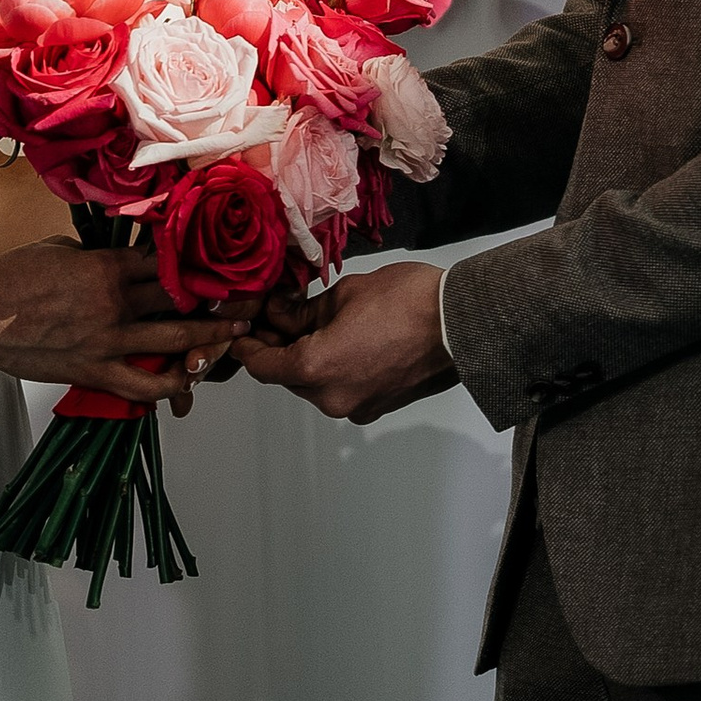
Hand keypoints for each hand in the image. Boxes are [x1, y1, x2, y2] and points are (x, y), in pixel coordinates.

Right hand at [0, 241, 241, 405]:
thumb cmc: (14, 276)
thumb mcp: (63, 249)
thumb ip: (100, 255)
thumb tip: (124, 257)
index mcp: (108, 265)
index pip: (168, 258)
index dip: (202, 258)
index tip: (227, 258)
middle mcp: (116, 301)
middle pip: (181, 297)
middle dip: (219, 295)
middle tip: (252, 294)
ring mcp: (107, 340)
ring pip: (174, 340)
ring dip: (211, 337)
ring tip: (236, 334)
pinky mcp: (94, 371)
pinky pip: (142, 385)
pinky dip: (168, 385)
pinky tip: (186, 381)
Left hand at [237, 262, 456, 424]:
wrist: (460, 325)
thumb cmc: (405, 300)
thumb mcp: (344, 293)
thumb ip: (303, 310)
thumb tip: (278, 313)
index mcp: (317, 367)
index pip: (263, 365)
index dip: (247, 347)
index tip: (240, 331)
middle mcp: (331, 397)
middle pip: (287, 376)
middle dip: (278, 348)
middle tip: (276, 315)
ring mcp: (356, 407)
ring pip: (313, 385)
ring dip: (305, 359)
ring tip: (309, 323)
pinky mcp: (376, 407)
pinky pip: (339, 390)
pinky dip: (330, 369)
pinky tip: (338, 341)